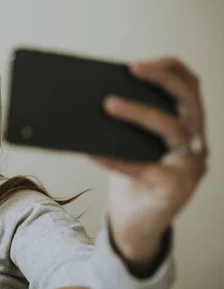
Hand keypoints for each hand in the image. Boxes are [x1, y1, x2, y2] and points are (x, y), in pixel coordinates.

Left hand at [93, 57, 207, 264]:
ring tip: (107, 104)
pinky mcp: (174, 190)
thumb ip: (128, 125)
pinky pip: (141, 167)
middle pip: (189, 101)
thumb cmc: (132, 181)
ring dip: (138, 112)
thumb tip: (94, 96)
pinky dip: (114, 158)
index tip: (141, 61)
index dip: (171, 69)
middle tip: (132, 68)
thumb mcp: (133, 147)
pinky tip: (92, 151)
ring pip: (171, 130)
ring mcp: (189, 168)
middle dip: (162, 79)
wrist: (135, 227)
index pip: (190, 88)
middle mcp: (196, 145)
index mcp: (188, 129)